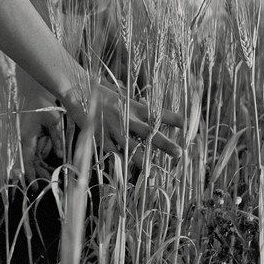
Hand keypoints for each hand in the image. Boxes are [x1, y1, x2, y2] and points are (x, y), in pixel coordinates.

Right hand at [61, 78, 182, 160]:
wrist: (76, 89)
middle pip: (148, 133)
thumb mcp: (120, 95)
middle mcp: (125, 117)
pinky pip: (111, 152)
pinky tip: (125, 174)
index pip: (156, 112)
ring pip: (130, 147)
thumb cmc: (100, 91)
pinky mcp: (98, 137)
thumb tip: (146, 108)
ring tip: (152, 172)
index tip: (186, 124)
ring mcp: (112, 129)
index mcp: (132, 105)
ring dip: (142, 160)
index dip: (172, 118)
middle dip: (164, 144)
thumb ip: (132, 105)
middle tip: (179, 153)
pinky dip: (118, 162)